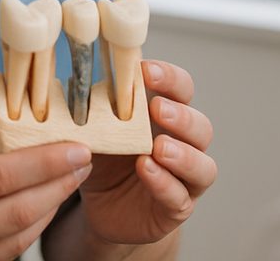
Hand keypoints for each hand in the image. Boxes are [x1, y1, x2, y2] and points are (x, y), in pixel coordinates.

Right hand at [0, 67, 93, 260]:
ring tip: (71, 180)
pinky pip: (4, 257)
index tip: (76, 146)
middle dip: (60, 185)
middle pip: (17, 211)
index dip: (44, 162)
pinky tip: (42, 208)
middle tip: (85, 160)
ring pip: (18, 239)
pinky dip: (29, 232)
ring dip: (51, 209)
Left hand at [76, 60, 215, 246]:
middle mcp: (184, 145)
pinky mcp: (177, 208)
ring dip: (183, 154)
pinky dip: (164, 182)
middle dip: (181, 116)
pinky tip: (147, 170)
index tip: (146, 71)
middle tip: (157, 109)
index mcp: (167, 115)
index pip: (181, 89)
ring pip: (203, 165)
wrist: (100, 207)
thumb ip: (96, 107)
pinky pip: (180, 196)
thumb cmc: (105, 159)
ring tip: (158, 147)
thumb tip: (76, 79)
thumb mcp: (97, 129)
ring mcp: (185, 179)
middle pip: (200, 126)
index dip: (169, 78)